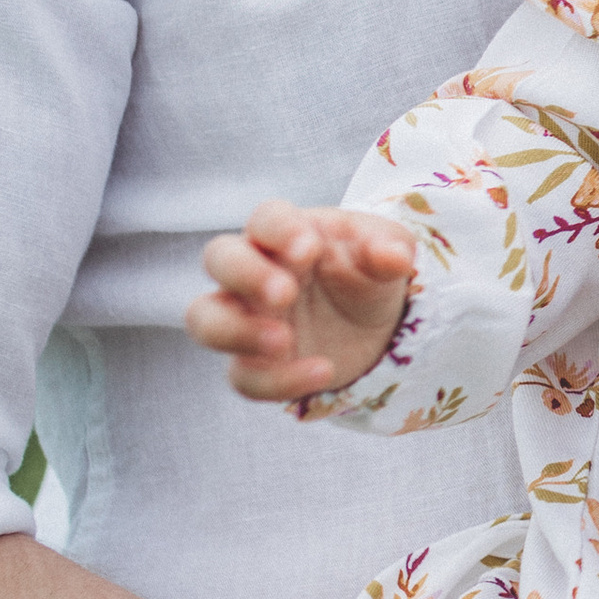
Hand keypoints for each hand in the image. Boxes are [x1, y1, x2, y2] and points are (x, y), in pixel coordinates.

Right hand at [186, 202, 414, 401]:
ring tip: (284, 342)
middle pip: (218, 258)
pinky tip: (322, 372)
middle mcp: (254, 271)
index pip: (265, 218)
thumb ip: (389, 249)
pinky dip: (278, 380)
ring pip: (204, 319)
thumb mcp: (390, 252)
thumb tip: (393, 257)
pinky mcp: (254, 363)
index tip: (308, 250)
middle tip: (285, 294)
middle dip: (244, 275)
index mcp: (286, 232)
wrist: (376, 323)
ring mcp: (247, 318)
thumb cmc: (369, 270)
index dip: (278, 230)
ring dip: (235, 331)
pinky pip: (243, 376)